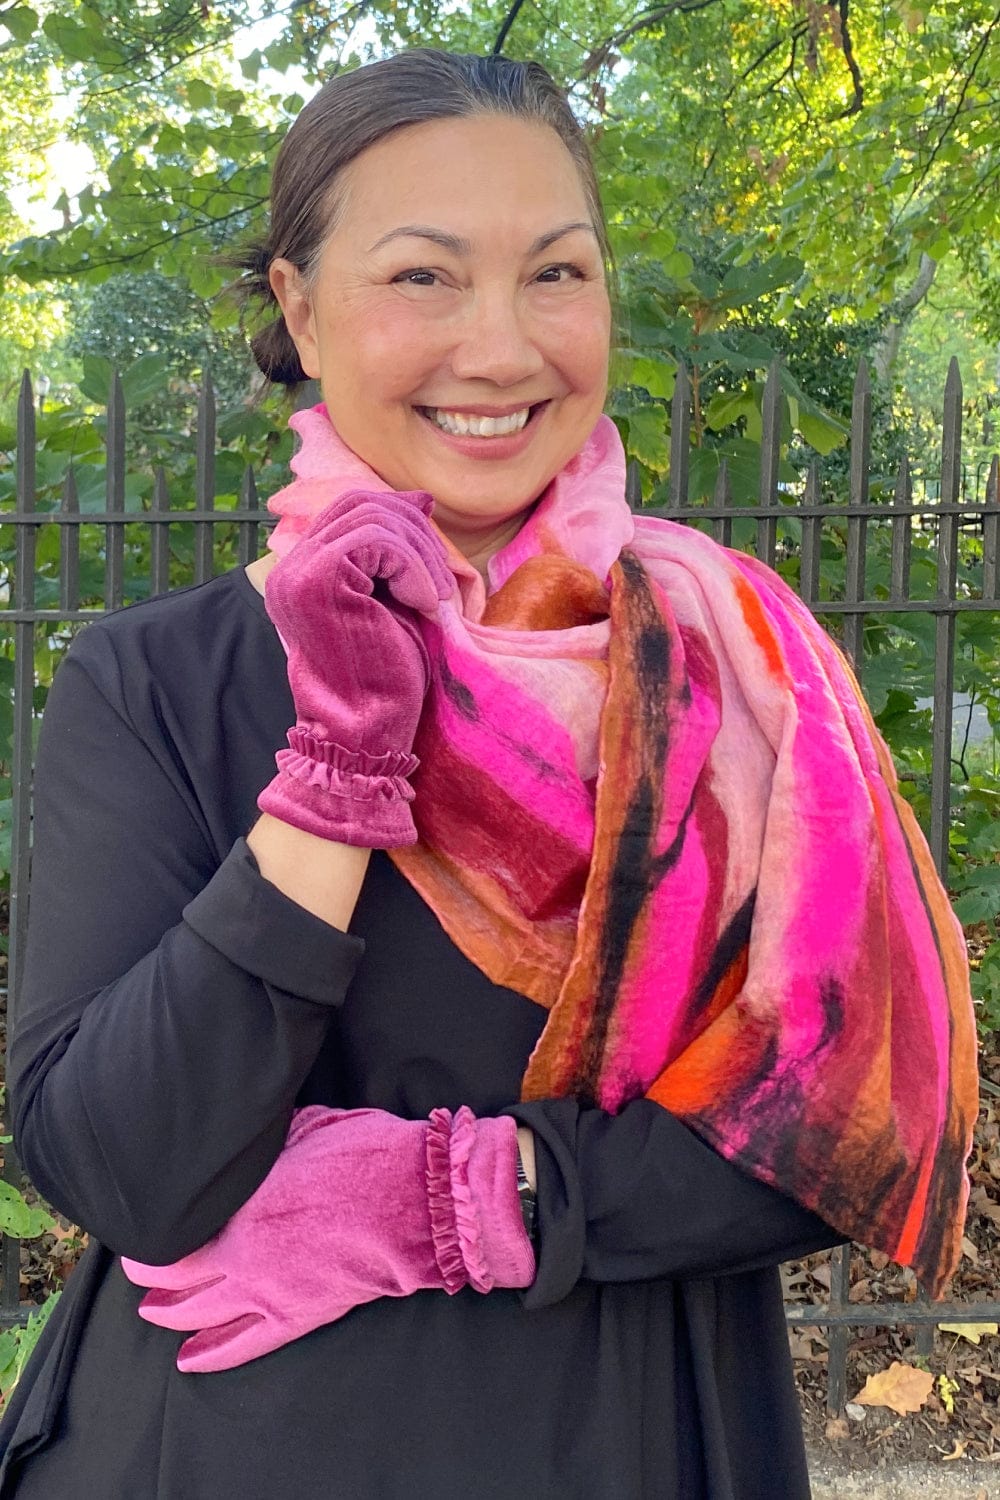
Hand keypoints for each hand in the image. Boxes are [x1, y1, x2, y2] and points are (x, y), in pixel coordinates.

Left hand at [121, 1104, 533, 1372]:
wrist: (418, 1203)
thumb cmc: (366, 1154)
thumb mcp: (307, 1126)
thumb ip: (266, 1141)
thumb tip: (248, 1133)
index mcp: (242, 1206)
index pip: (175, 1233)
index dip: (151, 1235)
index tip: (140, 1223)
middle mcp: (244, 1255)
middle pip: (177, 1277)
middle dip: (151, 1275)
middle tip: (137, 1269)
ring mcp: (269, 1292)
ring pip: (200, 1314)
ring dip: (169, 1314)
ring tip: (151, 1311)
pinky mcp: (297, 1315)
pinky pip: (243, 1345)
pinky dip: (212, 1355)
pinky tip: (189, 1361)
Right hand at [257, 490, 454, 847]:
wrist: (365, 733)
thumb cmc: (385, 679)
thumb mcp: (396, 598)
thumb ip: (399, 550)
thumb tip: (419, 497)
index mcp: (303, 571)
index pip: (352, 508)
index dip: (400, 516)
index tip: (434, 552)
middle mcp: (291, 567)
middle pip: (362, 503)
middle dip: (415, 533)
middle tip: (441, 584)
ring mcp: (300, 571)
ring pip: (373, 517)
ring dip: (420, 554)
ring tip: (436, 600)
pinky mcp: (320, 579)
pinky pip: (379, 540)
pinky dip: (415, 568)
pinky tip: (425, 606)